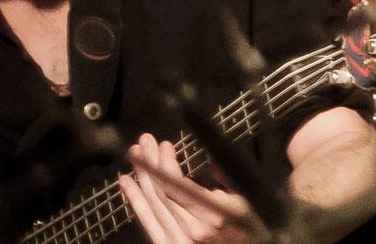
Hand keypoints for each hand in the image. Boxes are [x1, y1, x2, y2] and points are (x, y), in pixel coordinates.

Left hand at [118, 133, 253, 242]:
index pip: (176, 185)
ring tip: (135, 155)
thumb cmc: (249, 230)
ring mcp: (179, 241)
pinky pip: (148, 222)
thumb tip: (211, 165)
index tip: (163, 145)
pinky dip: (135, 200)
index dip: (164, 163)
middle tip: (143, 142)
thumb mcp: (247, 202)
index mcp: (213, 214)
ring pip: (152, 203)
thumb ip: (228, 181)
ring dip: (141, 176)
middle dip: (149, 162)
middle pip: (161, 190)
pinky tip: (127, 182)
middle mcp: (193, 228)